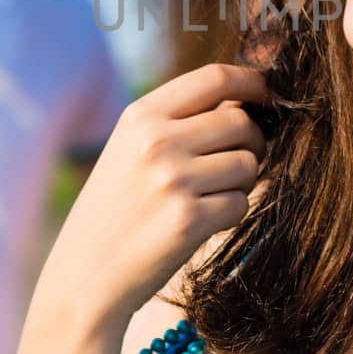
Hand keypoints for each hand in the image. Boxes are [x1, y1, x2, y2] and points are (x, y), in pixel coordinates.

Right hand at [37, 64, 267, 324]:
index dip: (252, 82)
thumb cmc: (116, 209)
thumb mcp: (131, 149)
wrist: (85, 275)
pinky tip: (202, 221)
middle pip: (241, 122)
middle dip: (252, 142)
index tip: (266, 95)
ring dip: (241, 182)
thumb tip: (248, 102)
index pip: (215, 78)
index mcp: (141, 116)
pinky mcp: (188, 220)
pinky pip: (241, 203)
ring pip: (248, 164)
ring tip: (209, 196)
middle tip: (235, 162)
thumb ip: (180, 121)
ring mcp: (172, 180)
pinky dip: (231, 213)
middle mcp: (156, 141)